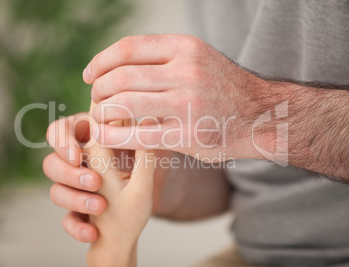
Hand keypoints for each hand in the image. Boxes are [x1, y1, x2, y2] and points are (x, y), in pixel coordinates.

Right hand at [43, 112, 165, 242]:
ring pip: (54, 189)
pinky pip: (65, 219)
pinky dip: (77, 227)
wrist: (127, 239)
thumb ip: (142, 154)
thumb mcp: (143, 180)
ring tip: (100, 206)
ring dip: (75, 199)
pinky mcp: (70, 213)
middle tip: (94, 182)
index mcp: (92, 147)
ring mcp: (71, 191)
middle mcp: (77, 167)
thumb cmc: (137, 201)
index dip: (63, 139)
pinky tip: (92, 233)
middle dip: (70, 173)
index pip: (62, 130)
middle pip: (52, 161)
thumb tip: (147, 120)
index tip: (78, 155)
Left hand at [84, 34, 263, 160]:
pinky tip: (105, 136)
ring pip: (123, 104)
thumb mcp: (197, 59)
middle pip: (121, 76)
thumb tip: (114, 67)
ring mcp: (187, 104)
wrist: (259, 116)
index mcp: (186, 48)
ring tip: (99, 116)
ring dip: (101, 112)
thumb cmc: (221, 88)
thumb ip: (162, 60)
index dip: (100, 61)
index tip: (89, 75)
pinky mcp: (187, 136)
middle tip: (95, 99)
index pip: (128, 48)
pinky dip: (112, 136)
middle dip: (98, 90)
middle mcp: (187, 72)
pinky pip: (136, 135)